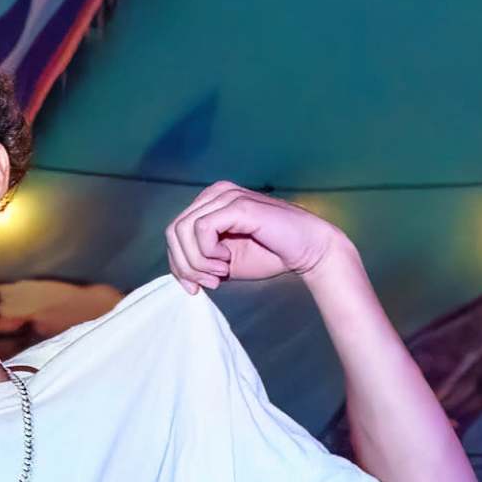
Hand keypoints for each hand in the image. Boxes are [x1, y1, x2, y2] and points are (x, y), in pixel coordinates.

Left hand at [162, 182, 350, 294]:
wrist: (308, 250)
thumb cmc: (271, 254)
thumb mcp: (225, 262)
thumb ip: (200, 261)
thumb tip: (179, 274)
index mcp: (210, 203)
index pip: (173, 232)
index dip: (179, 265)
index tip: (197, 287)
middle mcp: (215, 193)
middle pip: (173, 232)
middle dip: (186, 266)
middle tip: (210, 283)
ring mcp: (226, 195)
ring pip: (182, 230)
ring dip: (197, 262)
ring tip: (220, 274)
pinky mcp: (237, 204)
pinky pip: (201, 230)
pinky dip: (208, 253)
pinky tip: (226, 262)